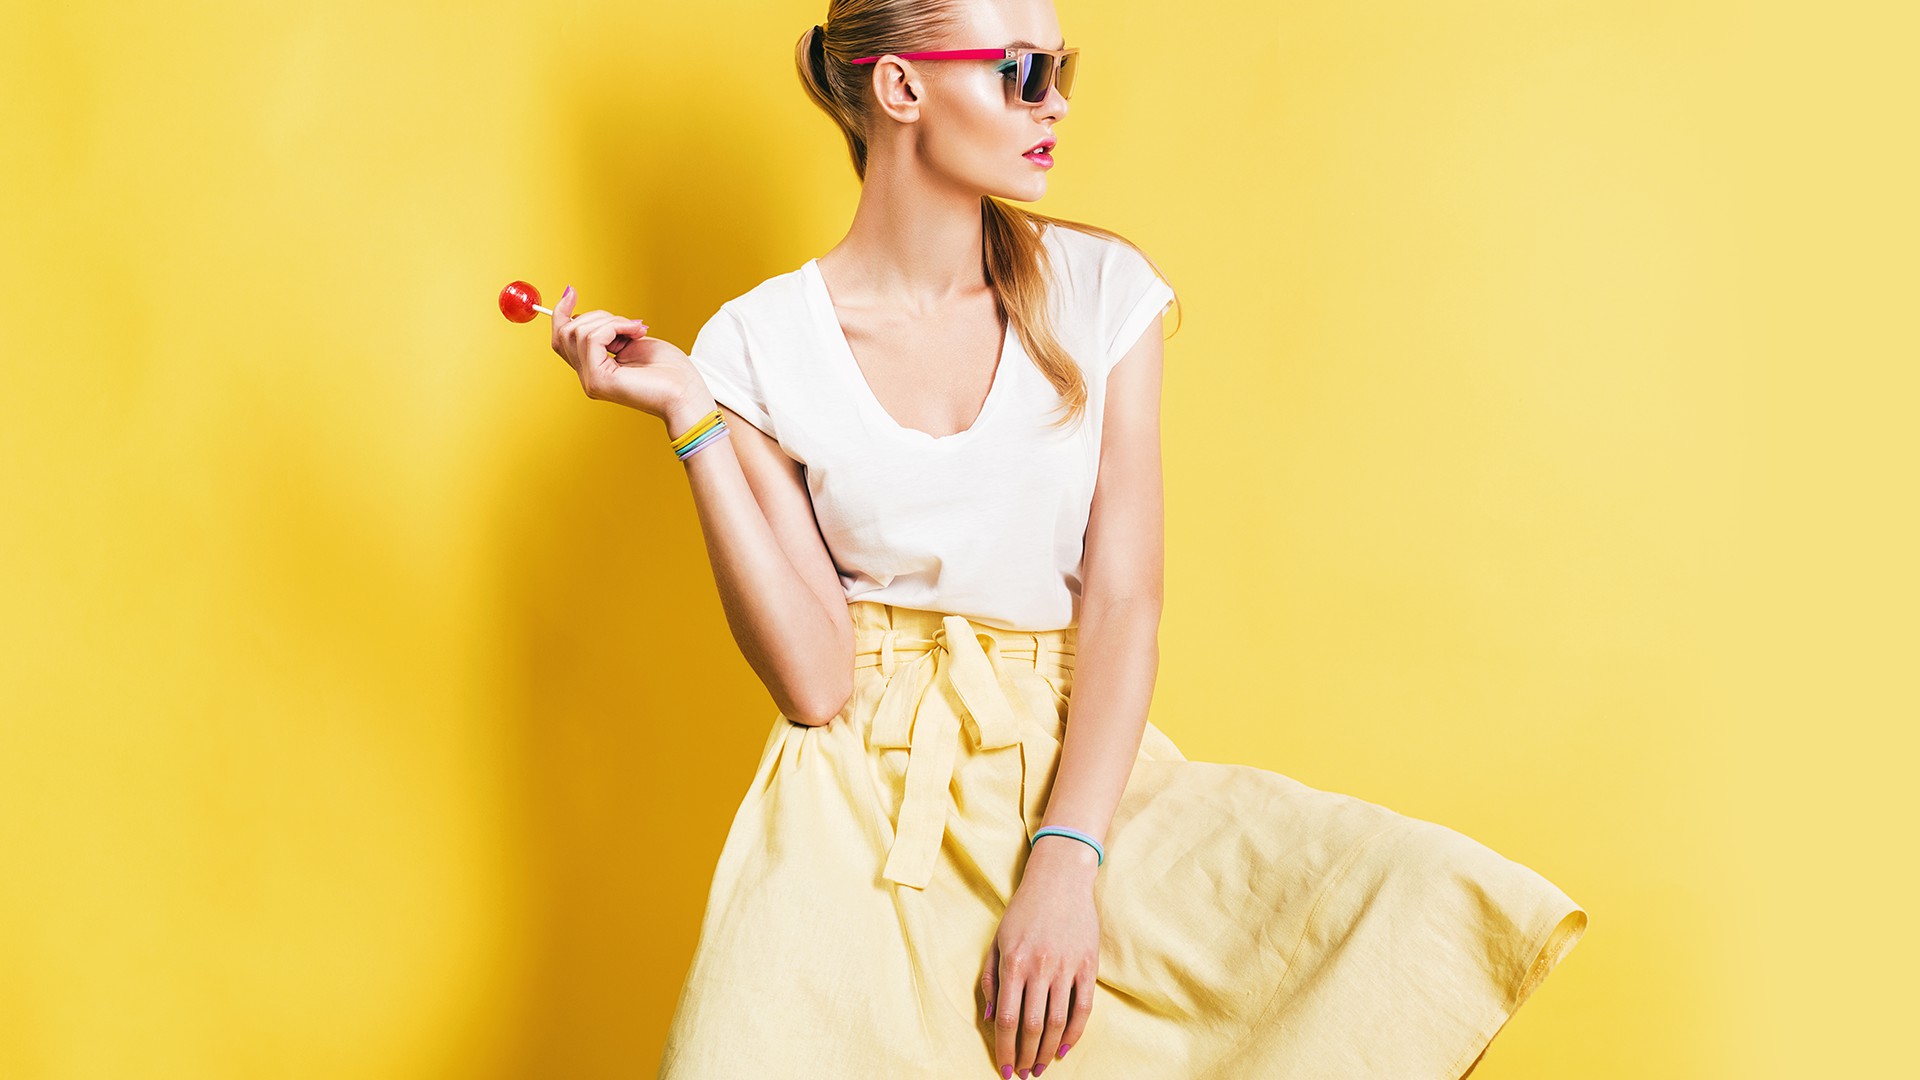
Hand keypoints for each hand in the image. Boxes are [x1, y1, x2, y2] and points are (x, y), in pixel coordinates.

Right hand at [548, 285, 705, 419]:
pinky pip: (593, 338)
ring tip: (636, 330)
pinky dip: (615, 327)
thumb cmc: (669, 370)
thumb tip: (592, 314)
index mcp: (595, 369)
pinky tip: (635, 333)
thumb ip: (609, 331)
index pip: (562, 339)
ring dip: (612, 321)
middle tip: (629, 324)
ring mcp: (591, 381)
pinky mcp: (598, 380)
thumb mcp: (632, 340)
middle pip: (566, 332)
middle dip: (598, 316)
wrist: (687, 392)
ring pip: (579, 331)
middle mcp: (588, 377)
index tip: (570, 291)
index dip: (561, 313)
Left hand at [983, 847, 1098, 1077]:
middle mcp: (1040, 967)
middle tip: (1024, 1073)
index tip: (1005, 1068)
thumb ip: (991, 980)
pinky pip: (1083, 1007)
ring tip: (1041, 1066)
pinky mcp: (1088, 965)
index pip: (1008, 1019)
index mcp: (1014, 962)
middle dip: (1026, 1056)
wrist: (1060, 879)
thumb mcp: (997, 940)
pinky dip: (1074, 1032)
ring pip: (1057, 1022)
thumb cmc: (1024, 911)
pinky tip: (1064, 1048)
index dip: (1005, 1049)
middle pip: (1032, 1027)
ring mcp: (1067, 967)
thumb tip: (991, 1018)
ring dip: (1048, 1050)